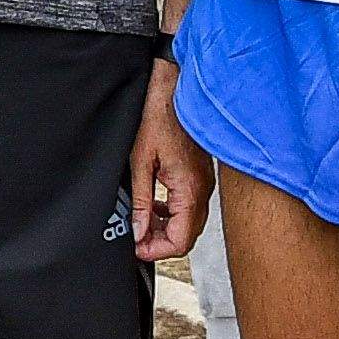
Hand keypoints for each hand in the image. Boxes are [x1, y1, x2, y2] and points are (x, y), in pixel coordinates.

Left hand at [126, 65, 207, 264]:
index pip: (181, 240)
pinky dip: (172, 213)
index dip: (157, 250)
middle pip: (187, 236)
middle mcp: (203, 189)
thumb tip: (138, 231)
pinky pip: (190, 206)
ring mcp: (204, 182)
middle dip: (160, 242)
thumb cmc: (159, 115)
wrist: (174, 87)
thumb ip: (142, 201)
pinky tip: (154, 205)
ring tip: (141, 222)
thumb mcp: (140, 161)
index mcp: (190, 189)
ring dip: (166, 228)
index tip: (135, 247)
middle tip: (135, 237)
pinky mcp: (200, 175)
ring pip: (189, 222)